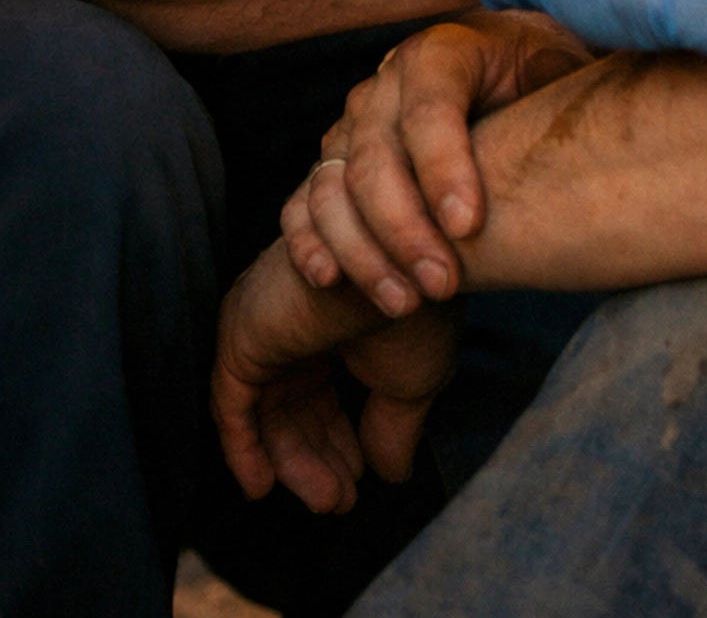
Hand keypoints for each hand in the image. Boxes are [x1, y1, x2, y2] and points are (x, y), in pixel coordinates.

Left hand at [213, 238, 458, 514]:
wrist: (404, 267)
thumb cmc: (417, 306)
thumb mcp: (411, 379)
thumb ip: (393, 426)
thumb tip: (393, 474)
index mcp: (332, 318)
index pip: (323, 392)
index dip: (341, 441)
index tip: (362, 480)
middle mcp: (292, 319)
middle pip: (293, 407)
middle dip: (318, 457)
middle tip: (341, 500)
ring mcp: (264, 325)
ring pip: (266, 412)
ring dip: (293, 462)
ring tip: (328, 499)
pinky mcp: (241, 335)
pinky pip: (229, 406)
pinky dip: (243, 450)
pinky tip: (265, 486)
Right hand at [283, 9, 591, 311]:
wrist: (511, 83)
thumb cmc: (541, 80)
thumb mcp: (559, 66)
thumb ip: (557, 77)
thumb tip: (562, 104)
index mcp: (442, 52)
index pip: (429, 108)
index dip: (444, 167)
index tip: (470, 226)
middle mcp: (385, 85)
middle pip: (375, 158)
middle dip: (406, 230)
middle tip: (444, 284)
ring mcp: (352, 126)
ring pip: (334, 187)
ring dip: (363, 251)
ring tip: (406, 302)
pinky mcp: (333, 166)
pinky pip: (303, 204)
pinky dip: (310, 242)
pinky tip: (330, 281)